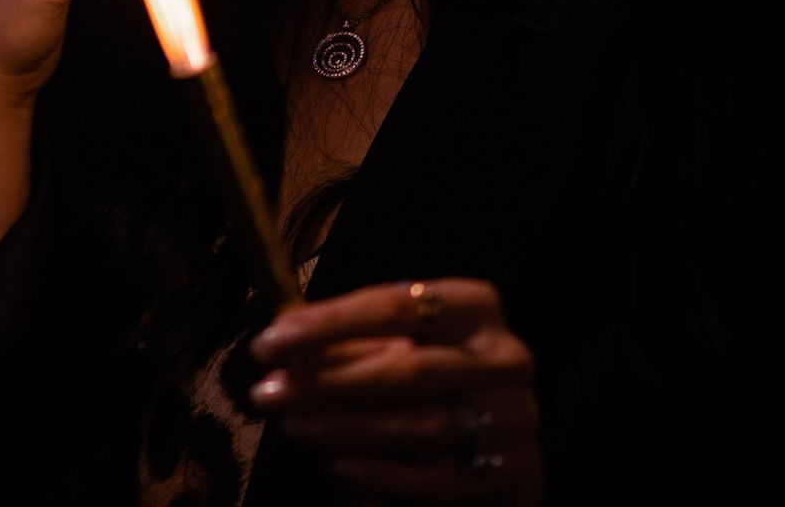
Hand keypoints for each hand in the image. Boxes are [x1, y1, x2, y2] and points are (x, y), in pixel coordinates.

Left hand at [250, 278, 542, 502]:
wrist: (504, 434)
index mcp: (475, 307)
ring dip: (347, 428)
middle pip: (408, 368)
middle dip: (328, 381)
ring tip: (293, 426)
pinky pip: (443, 479)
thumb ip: (352, 343)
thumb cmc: (436, 374)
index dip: (329, 322)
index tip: (271, 340)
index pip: (396, 306)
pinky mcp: (517, 470)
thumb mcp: (402, 342)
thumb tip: (285, 349)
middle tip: (268, 391)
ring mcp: (516, 416)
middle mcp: (504, 357)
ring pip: (423, 424)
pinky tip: (337, 467)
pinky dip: (385, 474)